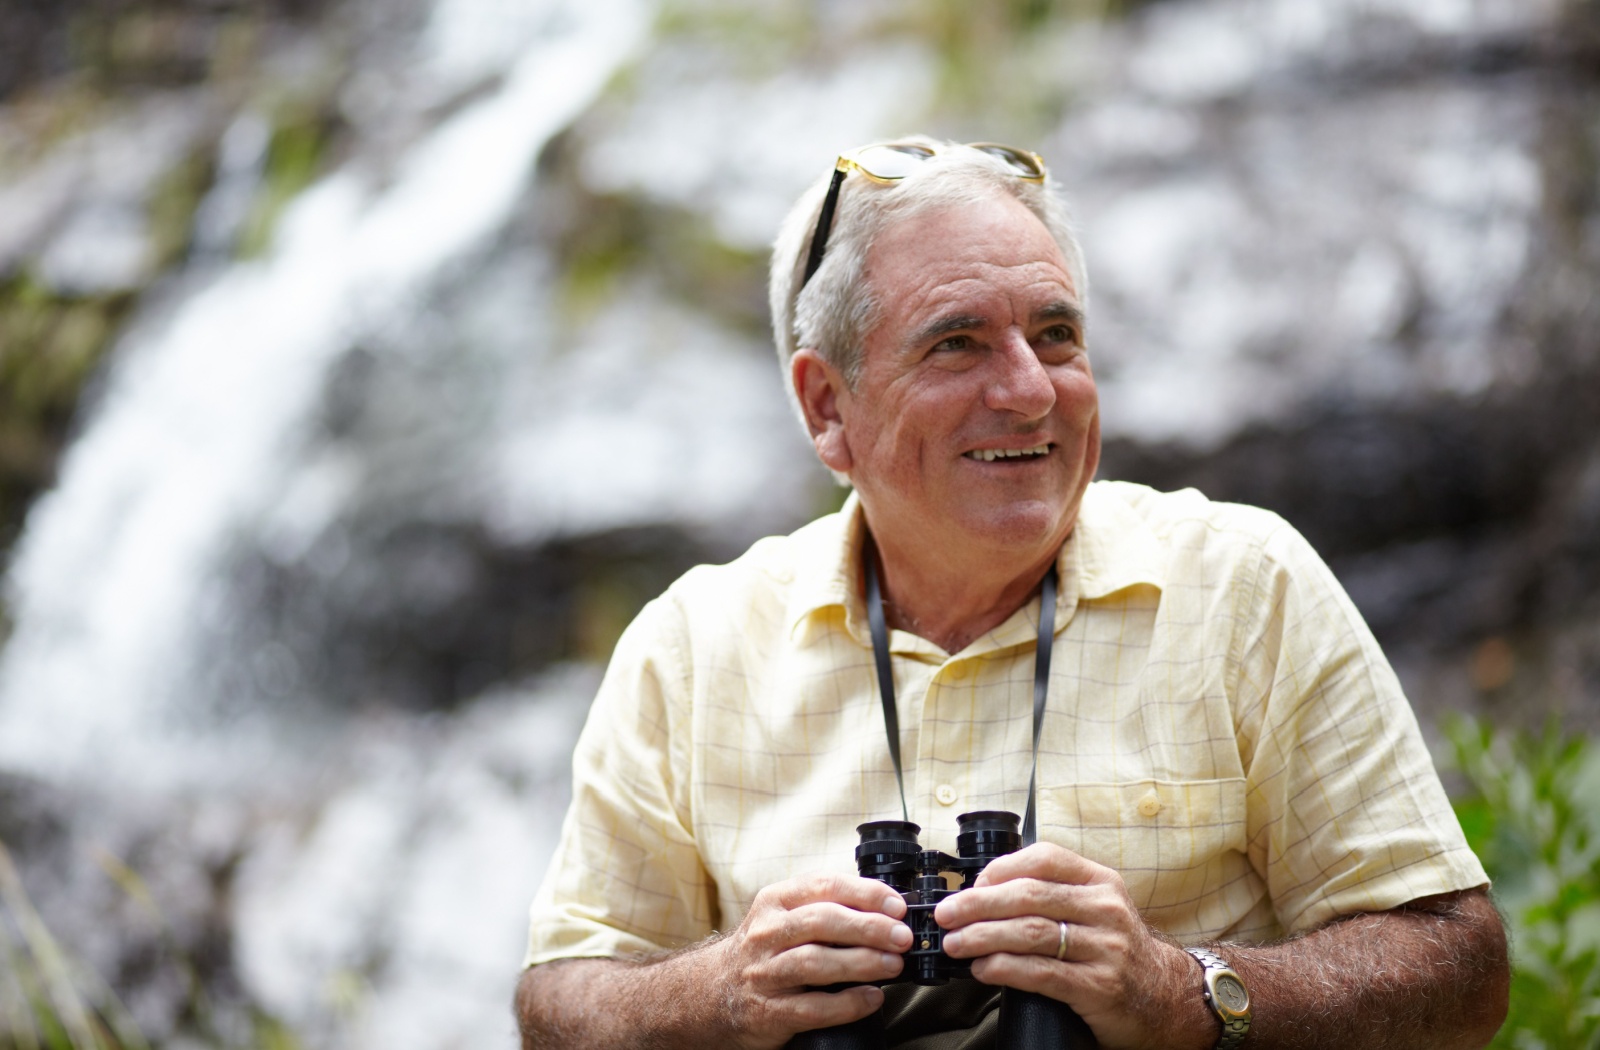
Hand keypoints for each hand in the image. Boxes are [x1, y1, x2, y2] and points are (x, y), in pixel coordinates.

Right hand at [709, 873, 912, 1048]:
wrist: (713, 993)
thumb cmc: (764, 951)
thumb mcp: (784, 917)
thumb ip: (825, 907)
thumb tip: (886, 909)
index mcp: (775, 901)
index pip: (824, 886)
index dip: (865, 893)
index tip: (897, 905)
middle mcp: (765, 933)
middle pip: (822, 922)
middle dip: (869, 928)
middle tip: (902, 937)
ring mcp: (764, 973)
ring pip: (816, 963)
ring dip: (862, 963)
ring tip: (893, 965)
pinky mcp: (768, 1011)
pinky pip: (812, 1008)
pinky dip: (848, 1004)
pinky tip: (872, 999)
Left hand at [933, 844, 1209, 1049]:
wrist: (1166, 999)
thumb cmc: (1114, 949)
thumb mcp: (1094, 909)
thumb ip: (1051, 894)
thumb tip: (982, 891)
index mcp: (1100, 881)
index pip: (1043, 859)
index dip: (999, 871)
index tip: (969, 886)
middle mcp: (1107, 909)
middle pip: (1029, 896)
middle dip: (977, 905)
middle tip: (946, 915)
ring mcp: (1107, 948)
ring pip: (1031, 933)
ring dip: (982, 937)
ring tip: (955, 944)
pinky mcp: (1100, 986)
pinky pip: (1041, 972)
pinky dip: (1004, 969)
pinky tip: (983, 969)